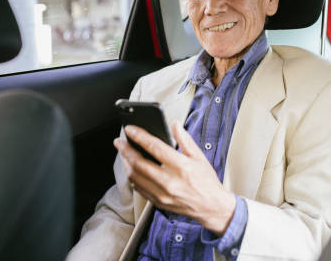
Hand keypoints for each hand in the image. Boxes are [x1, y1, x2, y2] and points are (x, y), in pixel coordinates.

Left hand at [114, 121, 235, 234]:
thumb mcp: (199, 157)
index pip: (154, 147)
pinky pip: (139, 188)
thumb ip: (185, 139)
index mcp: (181, 166)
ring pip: (135, 177)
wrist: (211, 207)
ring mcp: (162, 193)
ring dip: (126, 164)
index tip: (130, 129)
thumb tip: (175, 125)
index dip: (139, 136)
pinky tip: (132, 170)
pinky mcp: (158, 202)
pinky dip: (132, 177)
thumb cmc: (206, 181)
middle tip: (119, 142)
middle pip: (139, 163)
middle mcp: (169, 181)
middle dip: (125, 150)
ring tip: (124, 154)